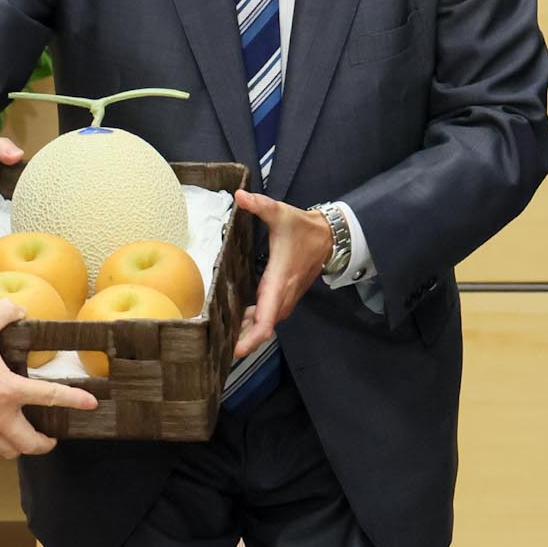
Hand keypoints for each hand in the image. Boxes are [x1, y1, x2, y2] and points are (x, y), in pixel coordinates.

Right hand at [0, 300, 95, 458]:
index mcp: (8, 390)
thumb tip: (20, 308)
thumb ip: (4, 312)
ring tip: (24, 437)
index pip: (51, 396)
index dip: (75, 401)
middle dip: (46, 443)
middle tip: (51, 436)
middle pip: (31, 444)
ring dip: (20, 447)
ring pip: (9, 451)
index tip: (91, 404)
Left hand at [230, 190, 332, 359]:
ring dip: (249, 333)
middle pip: (264, 328)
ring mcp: (286, 297)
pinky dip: (255, 323)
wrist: (329, 236)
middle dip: (244, 341)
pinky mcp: (286, 295)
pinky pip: (270, 316)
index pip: (267, 320)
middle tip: (218, 351)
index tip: (235, 351)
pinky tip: (239, 323)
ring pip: (267, 323)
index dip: (252, 339)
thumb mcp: (281, 213)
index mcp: (279, 281)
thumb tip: (240, 195)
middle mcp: (283, 295)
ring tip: (224, 340)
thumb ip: (260, 205)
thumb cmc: (303, 227)